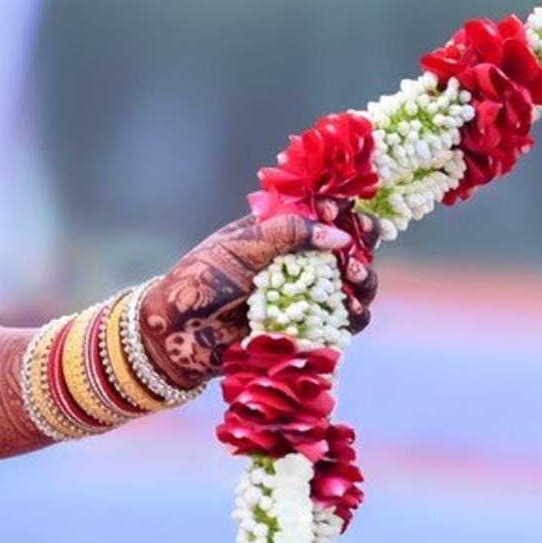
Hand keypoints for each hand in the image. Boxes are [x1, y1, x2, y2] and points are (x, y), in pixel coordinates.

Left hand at [139, 200, 379, 391]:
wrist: (178, 331)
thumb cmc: (204, 278)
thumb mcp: (244, 243)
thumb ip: (291, 233)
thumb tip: (339, 237)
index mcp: (282, 230)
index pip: (326, 214)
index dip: (341, 211)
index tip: (339, 211)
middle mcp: (299, 261)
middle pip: (350, 249)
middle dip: (362, 246)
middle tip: (358, 249)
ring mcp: (304, 295)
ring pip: (352, 286)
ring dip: (363, 282)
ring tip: (355, 280)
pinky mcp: (305, 329)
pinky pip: (341, 323)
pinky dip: (353, 316)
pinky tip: (352, 312)